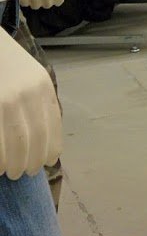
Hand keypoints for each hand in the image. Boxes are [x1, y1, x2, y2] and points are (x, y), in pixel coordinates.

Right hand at [0, 29, 61, 178]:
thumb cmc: (6, 62)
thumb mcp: (30, 75)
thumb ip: (40, 100)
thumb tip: (47, 137)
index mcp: (42, 86)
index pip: (52, 125)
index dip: (51, 148)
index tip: (47, 161)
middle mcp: (28, 93)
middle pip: (36, 138)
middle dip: (32, 161)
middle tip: (24, 173)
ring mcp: (6, 100)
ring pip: (16, 142)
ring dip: (14, 163)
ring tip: (10, 172)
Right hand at [15, 0, 63, 8]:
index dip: (57, 0)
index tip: (57, 3)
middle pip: (47, 0)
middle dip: (46, 3)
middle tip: (44, 3)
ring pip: (36, 2)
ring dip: (35, 4)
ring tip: (34, 3)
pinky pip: (24, 0)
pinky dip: (25, 2)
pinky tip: (26, 1)